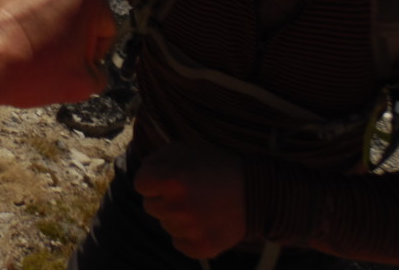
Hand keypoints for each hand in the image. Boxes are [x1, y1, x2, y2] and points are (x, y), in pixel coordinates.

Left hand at [0, 0, 116, 108]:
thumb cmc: (30, 70)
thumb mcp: (81, 86)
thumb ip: (100, 75)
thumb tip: (93, 69)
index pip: (105, 28)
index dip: (92, 54)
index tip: (70, 66)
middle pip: (76, 9)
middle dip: (67, 32)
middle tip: (47, 58)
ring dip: (42, 20)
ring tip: (23, 48)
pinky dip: (16, 11)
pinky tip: (5, 34)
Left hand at [134, 142, 246, 258]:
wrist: (257, 192)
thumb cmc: (219, 166)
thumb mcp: (188, 149)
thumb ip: (159, 158)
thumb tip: (144, 172)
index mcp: (171, 179)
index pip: (141, 184)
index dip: (152, 179)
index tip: (165, 179)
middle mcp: (177, 206)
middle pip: (150, 206)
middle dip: (163, 197)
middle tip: (186, 192)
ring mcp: (188, 230)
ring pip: (165, 224)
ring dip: (176, 215)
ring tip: (199, 205)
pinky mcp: (200, 248)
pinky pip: (179, 243)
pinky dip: (187, 235)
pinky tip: (203, 221)